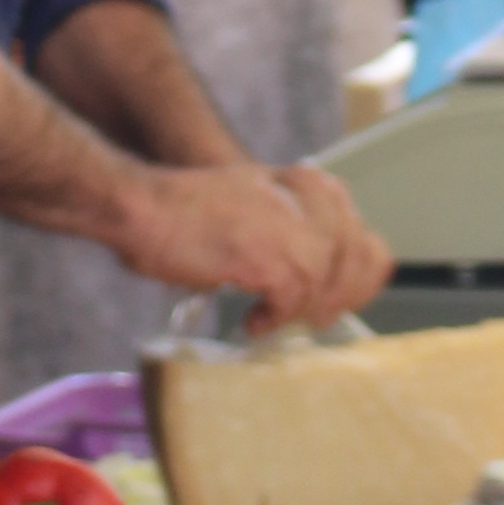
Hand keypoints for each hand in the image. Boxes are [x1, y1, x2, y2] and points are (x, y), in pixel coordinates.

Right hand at [115, 157, 388, 337]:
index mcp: (304, 184)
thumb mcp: (254, 203)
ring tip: (274, 318)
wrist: (143, 207)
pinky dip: (274, 317)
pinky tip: (253, 320)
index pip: (360, 233)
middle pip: (354, 258)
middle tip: (312, 319)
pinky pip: (292, 299)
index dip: (358, 275)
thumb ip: (291, 227)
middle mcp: (303, 200)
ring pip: (326, 283)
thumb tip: (321, 279)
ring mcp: (287, 226)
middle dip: (338, 297)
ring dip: (301, 309)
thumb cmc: (185, 212)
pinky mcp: (267, 255)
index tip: (343, 299)